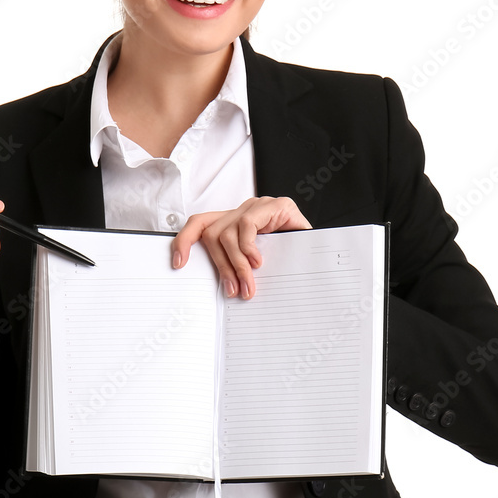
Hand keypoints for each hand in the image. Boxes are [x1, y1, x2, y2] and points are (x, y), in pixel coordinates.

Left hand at [170, 196, 311, 298]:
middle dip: (222, 267)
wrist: (319, 239)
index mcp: (233, 220)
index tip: (178, 264)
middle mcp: (242, 210)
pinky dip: (248, 246)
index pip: (199, 223)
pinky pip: (247, 225)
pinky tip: (257, 262)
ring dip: (236, 264)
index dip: (185, 240)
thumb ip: (242, 266)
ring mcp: (257, 206)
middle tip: (233, 292)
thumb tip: (227, 289)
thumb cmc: (289, 250)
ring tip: (248, 285)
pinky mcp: (274, 206)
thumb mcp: (261, 259)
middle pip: (212, 235)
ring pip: (227, 234)